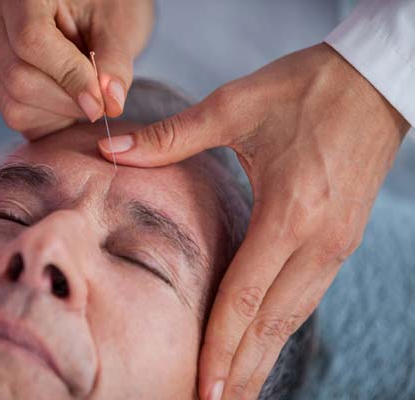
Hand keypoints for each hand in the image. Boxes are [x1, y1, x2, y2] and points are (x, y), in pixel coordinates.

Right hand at [0, 0, 152, 138]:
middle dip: (67, 101)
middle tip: (101, 100)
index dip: (69, 77)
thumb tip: (110, 105)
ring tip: (84, 92)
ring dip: (58, 112)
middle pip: (19, 79)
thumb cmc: (105, 7)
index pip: (32, 41)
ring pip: (14, 104)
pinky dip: (48, 118)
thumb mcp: (118, 27)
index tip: (100, 102)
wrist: (89, 9)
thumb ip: (114, 65)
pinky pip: (16, 114)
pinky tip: (68, 98)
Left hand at [98, 43, 409, 398]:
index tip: (204, 389)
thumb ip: (171, 136)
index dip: (222, 347)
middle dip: (242, 372)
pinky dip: (280, 328)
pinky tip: (262, 342)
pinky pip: (305, 297)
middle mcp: (317, 242)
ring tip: (235, 391)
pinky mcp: (340, 240)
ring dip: (262, 358)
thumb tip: (112, 148)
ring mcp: (335, 245)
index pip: (246, 296)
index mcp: (289, 213)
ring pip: (293, 318)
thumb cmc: (307, 89)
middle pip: (273, 324)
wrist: (373, 80)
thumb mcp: (236, 105)